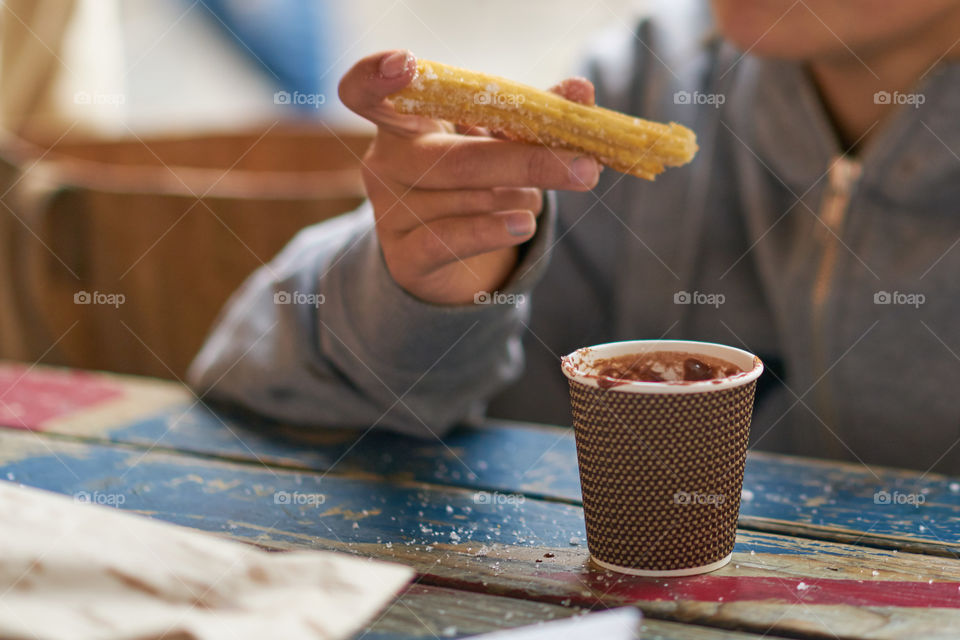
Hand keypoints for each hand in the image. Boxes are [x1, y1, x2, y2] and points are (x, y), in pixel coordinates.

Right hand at [339, 50, 597, 304]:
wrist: (443, 259)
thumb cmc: (470, 183)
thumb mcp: (495, 142)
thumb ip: (531, 115)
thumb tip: (580, 92)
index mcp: (403, 122)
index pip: (366, 92)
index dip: (377, 76)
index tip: (406, 63)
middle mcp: (386, 163)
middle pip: (456, 159)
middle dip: (527, 163)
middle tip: (584, 166)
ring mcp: (390, 213)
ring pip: (468, 201)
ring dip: (520, 199)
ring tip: (533, 199)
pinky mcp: (403, 258)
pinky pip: (450, 239)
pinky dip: (493, 231)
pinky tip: (522, 224)